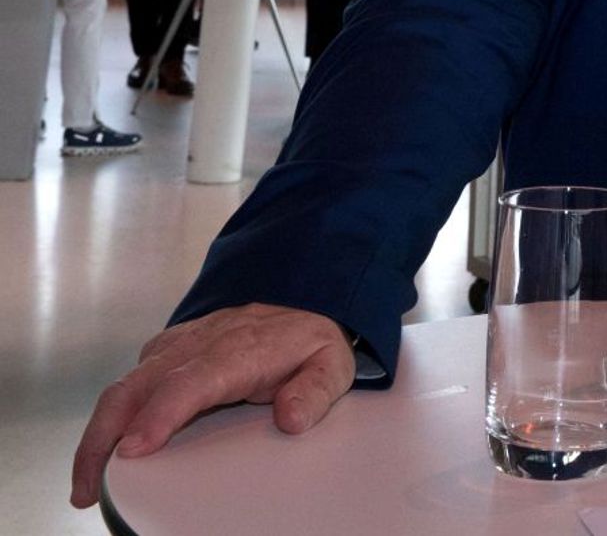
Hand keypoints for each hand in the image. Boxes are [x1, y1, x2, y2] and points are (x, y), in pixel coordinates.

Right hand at [71, 304, 354, 509]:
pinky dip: (111, 415)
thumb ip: (315, 393)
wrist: (305, 305)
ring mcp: (179, 344)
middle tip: (88, 487)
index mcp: (239, 350)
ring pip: (125, 384)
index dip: (159, 415)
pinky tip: (106, 448)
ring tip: (86, 482)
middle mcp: (200, 344)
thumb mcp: (332, 367)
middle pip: (138, 386)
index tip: (133, 451)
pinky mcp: (167, 349)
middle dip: (104, 436)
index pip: (189, 382)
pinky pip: (131, 380)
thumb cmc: (312, 344)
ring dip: (99, 432)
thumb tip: (292, 418)